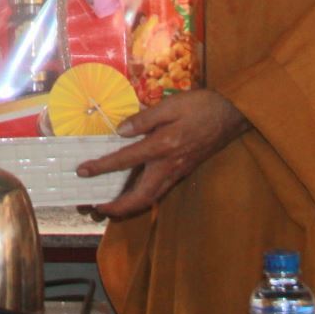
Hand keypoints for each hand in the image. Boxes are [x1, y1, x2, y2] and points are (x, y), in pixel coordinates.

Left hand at [75, 89, 248, 218]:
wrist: (232, 115)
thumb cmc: (201, 106)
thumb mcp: (171, 105)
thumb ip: (144, 119)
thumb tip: (121, 130)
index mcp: (163, 147)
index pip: (126, 160)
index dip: (102, 166)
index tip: (82, 171)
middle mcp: (169, 165)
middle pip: (140, 196)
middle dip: (118, 207)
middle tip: (97, 208)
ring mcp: (178, 171)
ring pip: (151, 197)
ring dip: (130, 206)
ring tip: (111, 206)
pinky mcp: (184, 171)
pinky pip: (160, 190)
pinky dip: (143, 196)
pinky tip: (134, 191)